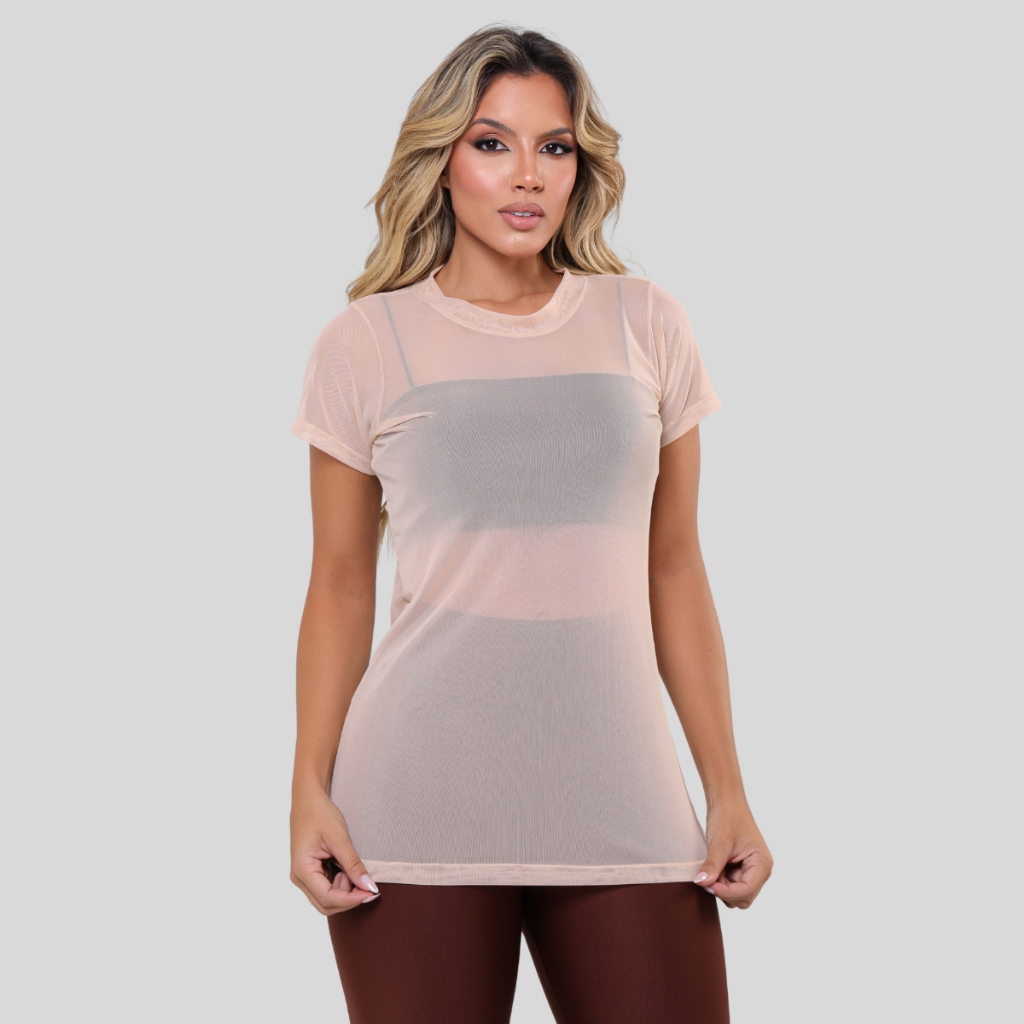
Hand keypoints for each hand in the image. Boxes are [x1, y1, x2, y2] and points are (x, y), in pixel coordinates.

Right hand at [290, 785, 378, 914]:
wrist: (308, 800)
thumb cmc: (320, 814)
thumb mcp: (339, 838)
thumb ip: (353, 864)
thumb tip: (368, 887)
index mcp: (302, 870)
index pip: (328, 898)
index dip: (351, 900)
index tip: (371, 893)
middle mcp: (299, 878)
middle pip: (326, 905)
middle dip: (348, 899)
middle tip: (366, 883)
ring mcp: (303, 877)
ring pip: (326, 900)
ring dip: (344, 892)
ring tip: (351, 869)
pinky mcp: (310, 873)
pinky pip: (325, 889)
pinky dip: (340, 886)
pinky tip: (346, 869)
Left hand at [693, 801, 772, 908]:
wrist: (726, 802)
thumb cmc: (727, 817)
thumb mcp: (719, 842)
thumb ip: (712, 865)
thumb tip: (702, 883)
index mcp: (762, 863)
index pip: (746, 891)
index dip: (725, 891)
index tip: (707, 883)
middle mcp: (761, 871)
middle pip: (743, 897)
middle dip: (724, 890)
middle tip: (708, 873)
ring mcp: (752, 871)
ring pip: (736, 895)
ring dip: (721, 887)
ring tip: (712, 867)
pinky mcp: (742, 870)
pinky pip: (731, 885)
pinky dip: (720, 881)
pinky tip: (714, 867)